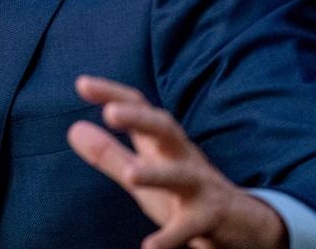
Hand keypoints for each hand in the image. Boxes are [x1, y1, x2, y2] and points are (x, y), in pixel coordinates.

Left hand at [67, 76, 286, 248]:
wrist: (243, 225)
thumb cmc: (182, 193)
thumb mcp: (144, 170)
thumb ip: (109, 153)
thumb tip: (73, 129)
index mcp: (163, 144)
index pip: (140, 108)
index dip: (113, 93)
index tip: (82, 83)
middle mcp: (182, 158)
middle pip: (166, 128)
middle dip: (140, 118)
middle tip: (111, 113)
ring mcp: (199, 188)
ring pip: (181, 176)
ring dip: (157, 174)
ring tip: (131, 177)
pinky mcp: (210, 219)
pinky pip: (190, 227)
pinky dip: (170, 237)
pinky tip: (149, 247)